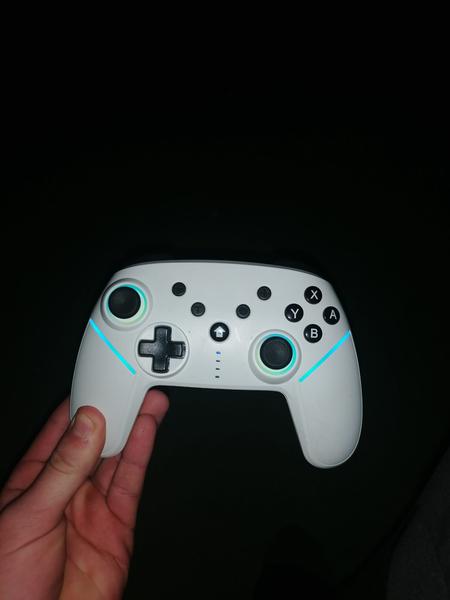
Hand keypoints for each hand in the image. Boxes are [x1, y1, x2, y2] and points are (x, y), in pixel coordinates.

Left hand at [0, 389, 168, 599]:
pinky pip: (130, 482)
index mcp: (34, 482)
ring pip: (116, 456)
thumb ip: (63, 470)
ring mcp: (92, 507)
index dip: (80, 404)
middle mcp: (65, 491)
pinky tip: (147, 429)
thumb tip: (87, 426)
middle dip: (113, 411)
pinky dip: (141, 453)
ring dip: (133, 425)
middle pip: (94, 440)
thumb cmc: (7, 585)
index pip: (60, 432)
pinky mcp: (117, 525)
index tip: (99, 380)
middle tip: (130, 384)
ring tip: (147, 398)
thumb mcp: (28, 517)